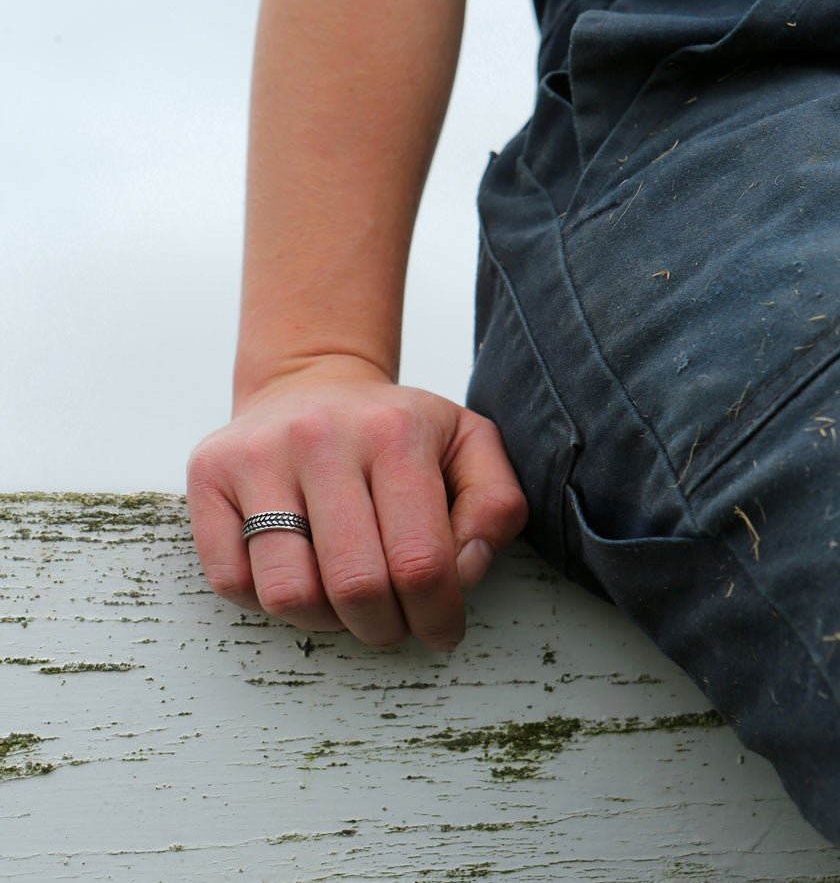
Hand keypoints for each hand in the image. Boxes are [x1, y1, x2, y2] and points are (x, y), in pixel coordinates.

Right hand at [186, 354, 527, 651]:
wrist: (311, 382)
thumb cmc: (395, 431)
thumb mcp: (468, 446)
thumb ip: (495, 505)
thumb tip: (463, 570)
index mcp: (393, 432)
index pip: (421, 562)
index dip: (437, 616)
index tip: (441, 629)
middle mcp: (320, 436)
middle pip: (355, 587)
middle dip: (384, 627)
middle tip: (394, 621)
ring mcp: (257, 454)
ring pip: (288, 594)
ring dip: (324, 620)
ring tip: (343, 597)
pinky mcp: (208, 473)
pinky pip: (231, 582)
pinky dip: (266, 598)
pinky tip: (296, 567)